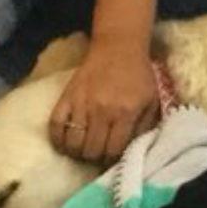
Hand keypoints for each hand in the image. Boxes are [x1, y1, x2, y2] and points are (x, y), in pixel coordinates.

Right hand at [49, 37, 159, 162]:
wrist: (118, 48)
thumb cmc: (138, 75)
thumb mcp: (151, 100)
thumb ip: (145, 127)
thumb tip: (134, 151)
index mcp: (126, 112)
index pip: (113, 150)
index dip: (112, 159)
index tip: (111, 158)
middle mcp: (102, 111)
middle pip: (92, 151)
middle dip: (95, 157)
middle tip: (98, 153)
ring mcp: (81, 105)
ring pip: (73, 144)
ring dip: (77, 152)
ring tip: (83, 148)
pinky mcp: (66, 97)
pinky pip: (55, 127)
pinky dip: (58, 140)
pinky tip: (66, 142)